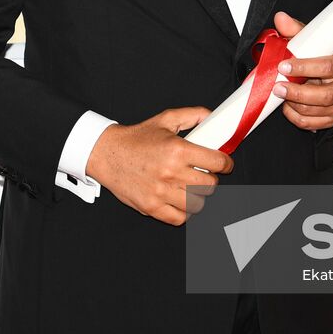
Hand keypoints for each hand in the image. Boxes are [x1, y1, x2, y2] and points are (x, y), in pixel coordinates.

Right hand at [86, 107, 233, 225]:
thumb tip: (212, 116)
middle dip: (211, 179)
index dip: (226, 164)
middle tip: (204, 174)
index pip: (217, 163)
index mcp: (177, 150)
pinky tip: (181, 201)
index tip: (225, 164)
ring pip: (198, 203)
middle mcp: (171, 172)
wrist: (106, 153)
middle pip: (211, 185)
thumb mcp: (165, 119)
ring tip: (192, 188)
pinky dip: (184, 212)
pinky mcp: (151, 207)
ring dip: (199, 196)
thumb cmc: (136, 138)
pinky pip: (180, 218)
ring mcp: (161, 192)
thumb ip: (192, 115)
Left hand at [271, 11, 332, 129]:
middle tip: (277, 87)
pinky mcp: (331, 120)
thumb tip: (280, 18)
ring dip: (293, 104)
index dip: (305, 67)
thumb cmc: (318, 57)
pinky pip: (310, 124)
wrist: (324, 76)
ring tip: (279, 93)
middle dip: (297, 92)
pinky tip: (287, 105)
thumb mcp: (309, 41)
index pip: (328, 67)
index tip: (284, 65)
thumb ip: (295, 30)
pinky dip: (294, 116)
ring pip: (315, 111)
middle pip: (325, 96)